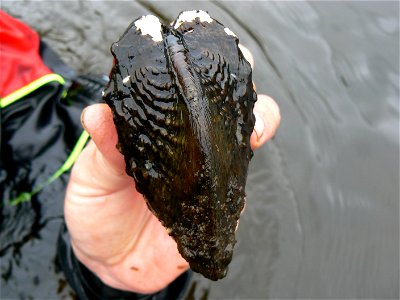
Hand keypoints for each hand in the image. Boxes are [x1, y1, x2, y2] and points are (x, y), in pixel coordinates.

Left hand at [64, 48, 280, 293]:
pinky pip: (238, 195)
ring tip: (250, 133)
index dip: (206, 69)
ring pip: (247, 144)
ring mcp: (210, 176)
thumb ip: (103, 147)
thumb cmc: (97, 207)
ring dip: (257, 130)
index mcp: (163, 126)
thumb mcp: (93, 174)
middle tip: (242, 93)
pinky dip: (239, 185)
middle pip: (233, 108)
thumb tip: (96, 113)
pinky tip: (229, 182)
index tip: (209, 60)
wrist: (107, 260)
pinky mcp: (218, 211)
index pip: (191, 88)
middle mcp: (193, 145)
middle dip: (247, 94)